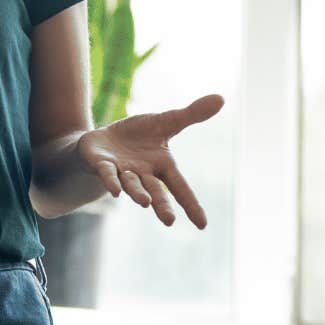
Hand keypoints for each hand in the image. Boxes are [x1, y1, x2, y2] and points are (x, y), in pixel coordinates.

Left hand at [77, 94, 223, 226]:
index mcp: (162, 166)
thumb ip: (191, 115)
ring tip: (145, 203)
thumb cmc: (137, 136)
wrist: (103, 140)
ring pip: (131, 184)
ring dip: (137, 193)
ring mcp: (122, 171)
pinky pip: (107, 173)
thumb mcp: (166, 121)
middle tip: (169, 221)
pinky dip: (112, 180)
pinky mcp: (102, 164)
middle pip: (155, 191)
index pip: (180, 187)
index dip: (191, 204)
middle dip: (161, 205)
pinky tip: (115, 191)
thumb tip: (221, 98)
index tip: (202, 225)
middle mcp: (143, 174)